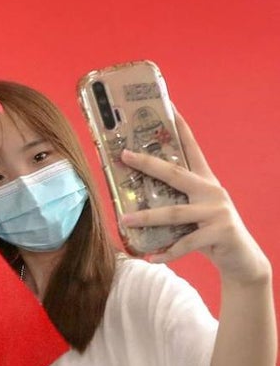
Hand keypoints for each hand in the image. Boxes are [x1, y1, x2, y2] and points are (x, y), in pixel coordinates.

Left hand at [119, 112, 270, 285]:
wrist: (242, 260)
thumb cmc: (209, 232)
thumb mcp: (193, 211)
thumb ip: (172, 201)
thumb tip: (130, 200)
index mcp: (205, 181)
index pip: (191, 148)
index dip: (180, 126)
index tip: (168, 105)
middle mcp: (212, 191)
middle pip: (175, 173)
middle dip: (148, 163)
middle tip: (123, 156)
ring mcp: (217, 211)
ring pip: (174, 213)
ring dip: (146, 218)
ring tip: (124, 220)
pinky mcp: (220, 233)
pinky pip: (185, 244)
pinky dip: (166, 252)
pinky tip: (150, 257)